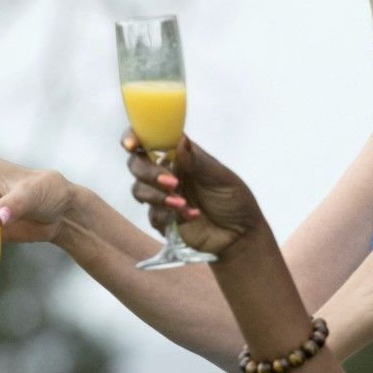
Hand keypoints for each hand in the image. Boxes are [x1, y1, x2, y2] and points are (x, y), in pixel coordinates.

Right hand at [126, 132, 264, 258]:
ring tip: (183, 203)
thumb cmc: (234, 200)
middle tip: (173, 183)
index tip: (132, 145)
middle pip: (137, 165)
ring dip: (158, 196)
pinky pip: (152, 214)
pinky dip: (171, 215)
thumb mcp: (221, 177)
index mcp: (180, 156)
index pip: (150, 140)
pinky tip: (193, 215)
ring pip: (139, 190)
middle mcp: (167, 172)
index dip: (134, 138)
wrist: (240, 234)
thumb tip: (180, 139)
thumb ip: (197, 161)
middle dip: (149, 173)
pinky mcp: (162, 218)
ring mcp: (162, 196)